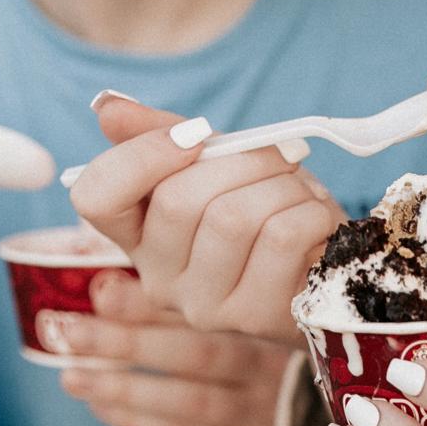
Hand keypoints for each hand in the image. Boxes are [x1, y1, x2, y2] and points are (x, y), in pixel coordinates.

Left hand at [54, 271, 297, 425]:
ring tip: (71, 377)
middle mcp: (272, 368)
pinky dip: (137, 421)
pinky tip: (101, 406)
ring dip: (123, 387)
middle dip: (126, 340)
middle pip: (198, 352)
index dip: (151, 301)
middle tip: (67, 332)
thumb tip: (100, 288)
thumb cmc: (244, 370)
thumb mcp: (229, 328)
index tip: (99, 292)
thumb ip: (177, 306)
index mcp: (266, 323)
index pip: (205, 308)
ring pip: (189, 400)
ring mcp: (263, 417)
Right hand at [69, 97, 343, 340]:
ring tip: (298, 194)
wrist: (329, 269)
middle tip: (278, 157)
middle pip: (178, 200)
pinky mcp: (255, 318)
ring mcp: (205, 307)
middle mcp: (160, 280)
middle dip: (241, 161)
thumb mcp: (219, 165)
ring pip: (233, 217)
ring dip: (282, 186)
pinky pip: (281, 237)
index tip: (195, 138)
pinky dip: (310, 213)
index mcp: (138, 237)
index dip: (139, 157)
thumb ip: (166, 135)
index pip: (97, 199)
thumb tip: (108, 108)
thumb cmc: (267, 209)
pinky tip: (317, 224)